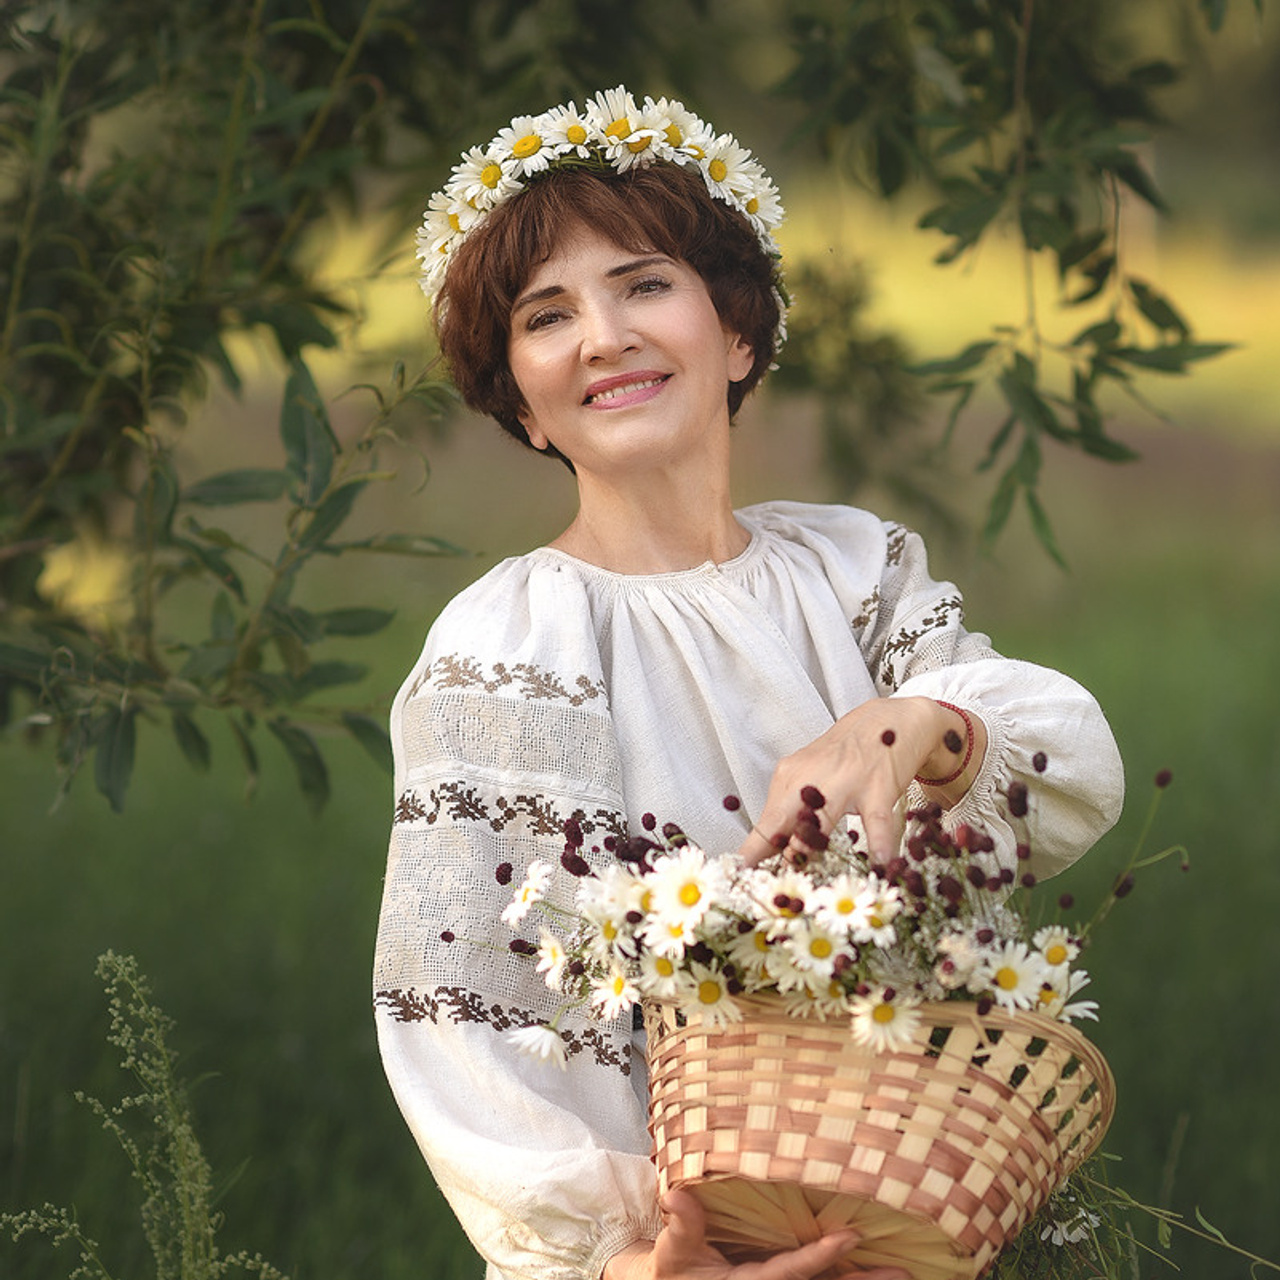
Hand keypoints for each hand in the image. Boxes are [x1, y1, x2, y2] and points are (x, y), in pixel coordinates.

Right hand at [603, 1189, 909, 1279]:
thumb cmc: (674, 1268)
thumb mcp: (673, 1250)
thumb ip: (683, 1225)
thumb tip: (677, 1193)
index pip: (791, 1271)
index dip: (820, 1256)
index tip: (851, 1235)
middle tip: (903, 1273)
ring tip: (904, 1272)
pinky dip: (845, 1275)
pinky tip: (872, 1268)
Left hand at [737, 697, 983, 866]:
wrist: (891, 718)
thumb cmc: (847, 755)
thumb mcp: (814, 779)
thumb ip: (796, 815)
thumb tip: (773, 856)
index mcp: (791, 778)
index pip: (765, 824)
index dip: (752, 856)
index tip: (740, 880)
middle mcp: (811, 778)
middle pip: (782, 823)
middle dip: (772, 860)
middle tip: (767, 892)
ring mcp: (845, 781)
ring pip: (820, 821)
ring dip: (809, 851)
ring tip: (803, 881)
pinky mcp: (878, 786)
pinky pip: (875, 821)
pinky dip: (878, 844)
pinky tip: (880, 864)